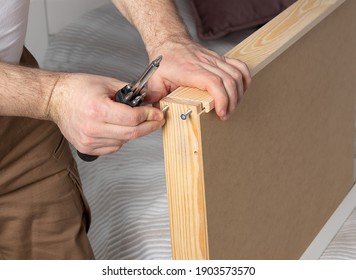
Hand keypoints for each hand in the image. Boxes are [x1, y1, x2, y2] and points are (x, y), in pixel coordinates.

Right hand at [48, 73, 164, 154]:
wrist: (55, 99)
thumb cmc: (77, 89)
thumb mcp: (106, 83)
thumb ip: (129, 93)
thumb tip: (147, 102)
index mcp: (98, 109)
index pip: (132, 119)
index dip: (149, 116)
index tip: (158, 114)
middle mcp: (92, 128)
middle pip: (131, 133)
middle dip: (149, 127)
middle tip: (157, 121)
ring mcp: (89, 140)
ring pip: (124, 141)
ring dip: (132, 132)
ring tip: (128, 120)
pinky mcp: (87, 148)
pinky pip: (113, 147)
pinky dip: (120, 139)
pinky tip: (115, 128)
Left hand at [145, 40, 250, 119]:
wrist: (169, 43)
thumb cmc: (164, 62)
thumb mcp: (154, 81)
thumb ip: (154, 98)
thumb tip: (155, 113)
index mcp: (190, 70)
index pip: (213, 82)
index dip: (221, 99)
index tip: (221, 112)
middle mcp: (205, 63)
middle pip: (229, 81)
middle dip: (231, 102)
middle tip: (225, 115)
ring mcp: (215, 60)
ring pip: (236, 75)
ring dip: (238, 94)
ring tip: (232, 107)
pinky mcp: (220, 59)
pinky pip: (239, 66)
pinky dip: (245, 79)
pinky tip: (241, 90)